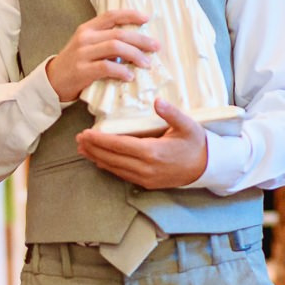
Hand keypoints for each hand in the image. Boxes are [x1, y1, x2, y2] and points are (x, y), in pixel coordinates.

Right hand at [46, 9, 157, 103]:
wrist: (52, 81)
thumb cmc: (75, 63)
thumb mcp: (87, 46)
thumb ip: (105, 40)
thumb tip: (136, 42)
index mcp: (87, 28)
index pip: (111, 15)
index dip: (130, 14)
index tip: (147, 18)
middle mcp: (85, 38)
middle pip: (118, 33)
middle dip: (141, 40)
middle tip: (155, 47)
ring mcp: (82, 53)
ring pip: (115, 48)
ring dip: (135, 55)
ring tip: (146, 63)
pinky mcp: (82, 70)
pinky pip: (106, 68)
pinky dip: (121, 71)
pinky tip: (130, 76)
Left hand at [75, 98, 209, 188]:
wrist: (206, 168)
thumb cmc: (197, 144)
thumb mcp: (188, 125)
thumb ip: (172, 113)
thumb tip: (157, 101)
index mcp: (153, 152)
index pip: (119, 145)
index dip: (100, 140)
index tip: (86, 133)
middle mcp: (146, 168)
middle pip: (112, 158)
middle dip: (93, 149)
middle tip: (78, 139)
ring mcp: (145, 178)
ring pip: (114, 168)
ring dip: (97, 158)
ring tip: (83, 149)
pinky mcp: (146, 183)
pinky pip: (122, 175)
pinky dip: (108, 167)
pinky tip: (99, 160)